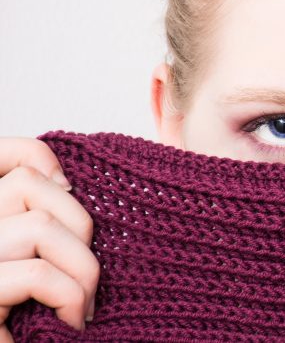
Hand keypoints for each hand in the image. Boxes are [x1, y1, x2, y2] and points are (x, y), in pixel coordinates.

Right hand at [0, 137, 99, 341]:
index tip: (69, 188)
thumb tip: (65, 183)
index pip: (3, 155)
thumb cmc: (29, 318)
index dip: (39, 157)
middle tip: (85, 273)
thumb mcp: (36, 258)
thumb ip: (39, 218)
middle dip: (78, 224)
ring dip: (81, 268)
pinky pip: (37, 275)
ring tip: (82, 304)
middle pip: (28, 183)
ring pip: (40, 225)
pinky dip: (69, 297)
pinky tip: (70, 321)